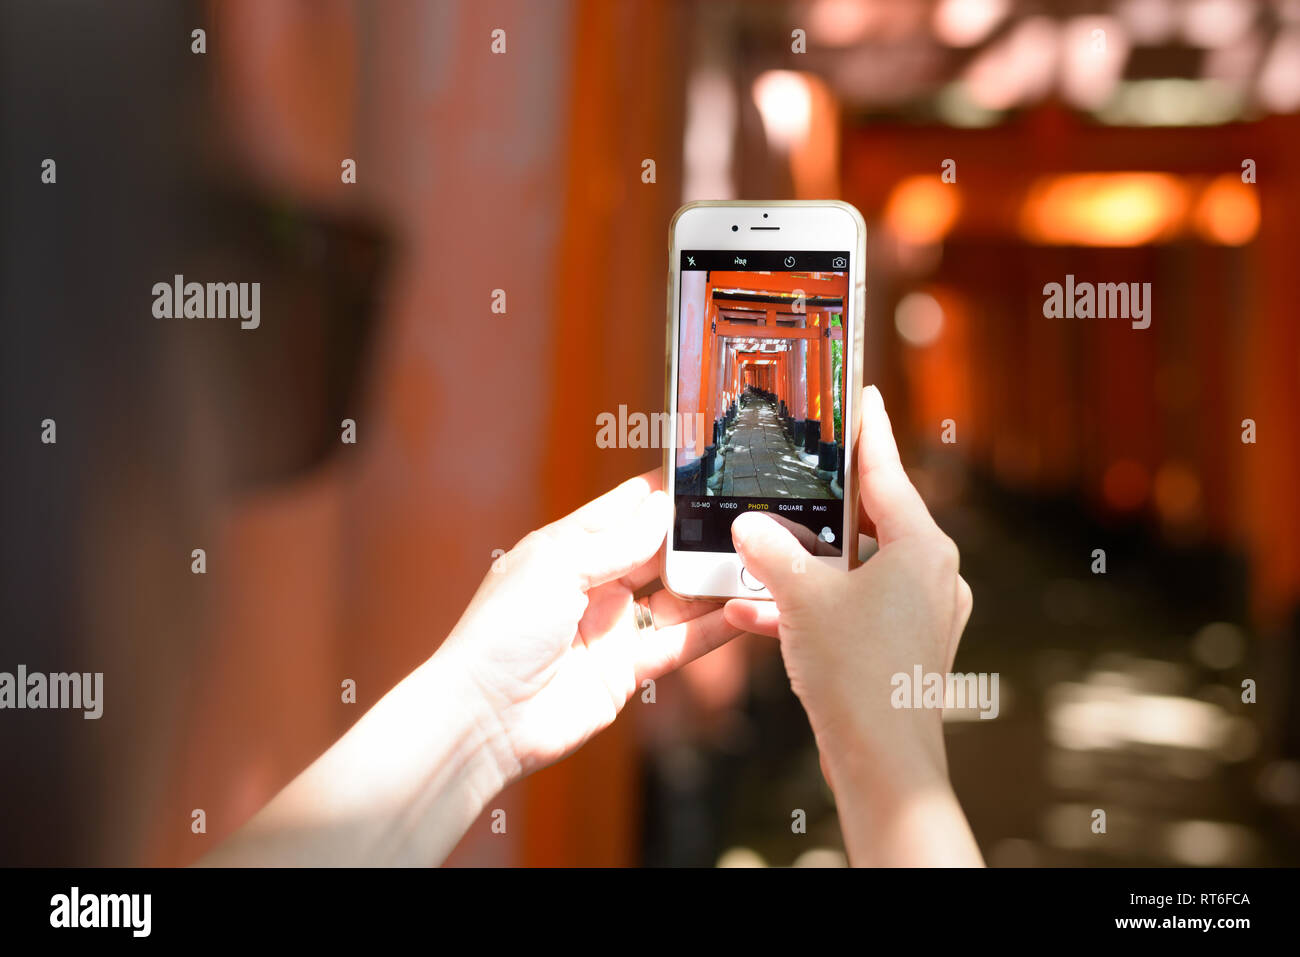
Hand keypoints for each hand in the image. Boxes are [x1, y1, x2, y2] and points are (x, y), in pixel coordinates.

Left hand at [441, 470, 741, 779]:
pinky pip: (679, 643)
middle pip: (657, 551)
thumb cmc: (500, 633)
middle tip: (744, 519)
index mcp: (568, 548)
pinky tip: (742, 611)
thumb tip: (661, 511)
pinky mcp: (627, 670)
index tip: (704, 473)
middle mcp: (594, 584)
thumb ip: (615, 542)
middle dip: (696, 536)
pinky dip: (712, 629)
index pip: (624, 508)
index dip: (662, 491)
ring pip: (676, 598)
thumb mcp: (556, 567)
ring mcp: (612, 627)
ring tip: (755, 563)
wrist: (484, 717)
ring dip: (711, 583)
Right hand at [724, 385, 981, 865]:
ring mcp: (924, 613)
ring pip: (859, 566)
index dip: (869, 429)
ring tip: (763, 556)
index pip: (888, 469)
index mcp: (921, 546)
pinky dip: (817, 603)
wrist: (882, 762)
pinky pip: (857, 606)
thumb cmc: (855, 674)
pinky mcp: (907, 646)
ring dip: (810, 563)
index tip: (864, 394)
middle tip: (791, 483)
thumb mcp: (800, 598)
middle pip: (872, 519)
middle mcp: (933, 573)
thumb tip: (749, 525)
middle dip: (822, 509)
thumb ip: (769, 551)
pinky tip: (765, 612)